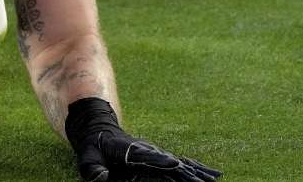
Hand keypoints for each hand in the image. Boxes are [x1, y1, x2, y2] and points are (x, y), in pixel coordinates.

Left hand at [73, 131, 220, 181]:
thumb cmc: (93, 145)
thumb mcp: (87, 156)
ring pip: (181, 164)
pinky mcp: (158, 157)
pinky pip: (181, 163)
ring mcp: (155, 154)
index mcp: (131, 151)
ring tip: (215, 180)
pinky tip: (211, 174)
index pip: (148, 157)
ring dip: (197, 173)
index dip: (161, 161)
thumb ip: (92, 167)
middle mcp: (148, 151)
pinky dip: (197, 168)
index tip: (176, 165)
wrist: (99, 126)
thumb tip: (100, 177)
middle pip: (171, 163)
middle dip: (187, 173)